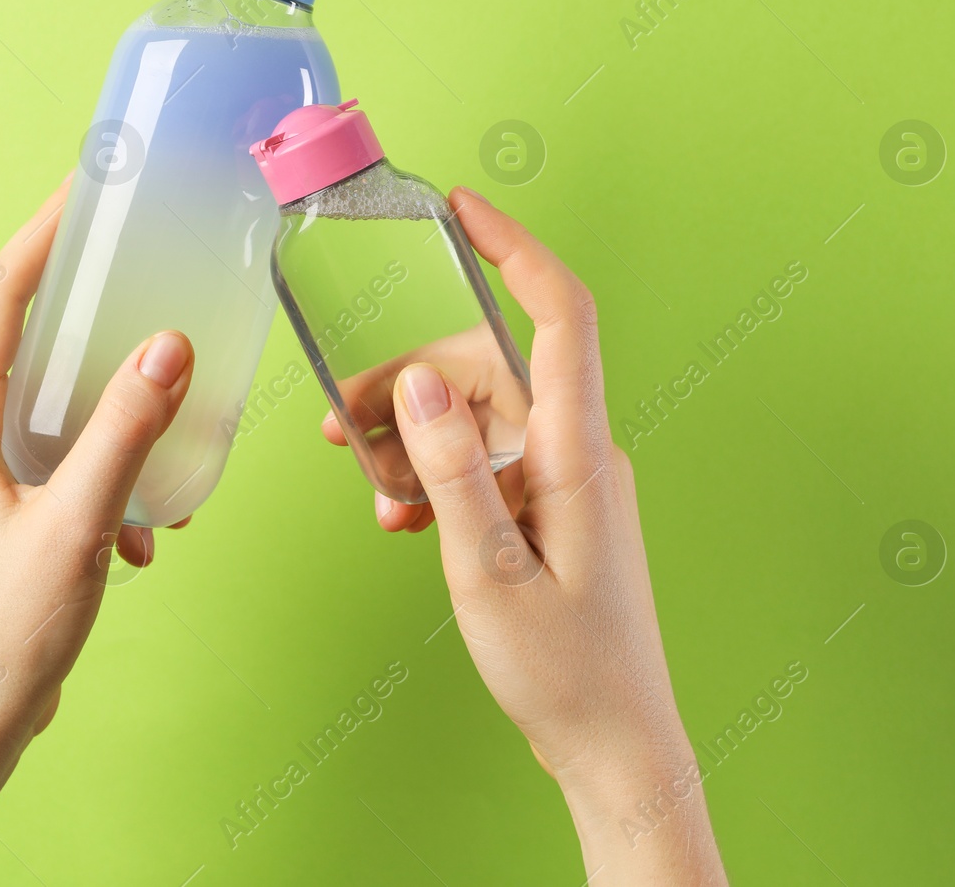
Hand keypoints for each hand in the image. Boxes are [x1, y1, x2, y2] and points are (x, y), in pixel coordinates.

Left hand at [0, 175, 194, 885]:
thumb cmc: (5, 631)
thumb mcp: (78, 524)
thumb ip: (124, 432)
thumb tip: (165, 348)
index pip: (0, 299)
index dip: (42, 237)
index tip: (85, 192)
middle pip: (22, 335)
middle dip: (84, 303)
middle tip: (137, 264)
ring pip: (49, 399)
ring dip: (109, 403)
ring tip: (161, 413)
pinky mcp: (1, 506)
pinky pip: (61, 454)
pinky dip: (108, 467)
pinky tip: (143, 523)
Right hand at [335, 188, 726, 884]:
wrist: (614, 745)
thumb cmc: (564, 671)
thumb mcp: (487, 572)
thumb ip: (449, 471)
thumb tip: (417, 381)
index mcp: (576, 451)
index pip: (560, 315)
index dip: (514, 249)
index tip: (461, 209)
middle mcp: (577, 450)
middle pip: (489, 370)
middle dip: (410, 381)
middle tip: (340, 423)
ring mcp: (566, 480)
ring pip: (477, 419)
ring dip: (414, 440)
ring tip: (369, 487)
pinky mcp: (552, 509)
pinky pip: (486, 463)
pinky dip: (438, 477)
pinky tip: (403, 518)